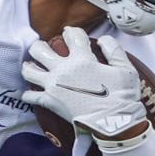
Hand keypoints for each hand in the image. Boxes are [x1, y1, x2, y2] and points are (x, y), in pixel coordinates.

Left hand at [22, 28, 146, 139]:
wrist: (114, 124)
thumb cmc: (122, 97)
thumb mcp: (125, 69)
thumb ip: (114, 50)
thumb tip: (103, 39)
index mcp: (82, 59)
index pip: (72, 36)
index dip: (71, 32)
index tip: (69, 33)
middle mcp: (63, 69)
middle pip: (40, 50)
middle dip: (40, 46)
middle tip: (44, 49)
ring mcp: (54, 86)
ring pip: (29, 70)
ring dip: (29, 66)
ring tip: (31, 66)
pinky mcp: (50, 102)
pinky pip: (31, 96)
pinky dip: (29, 95)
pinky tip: (30, 94)